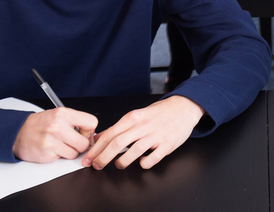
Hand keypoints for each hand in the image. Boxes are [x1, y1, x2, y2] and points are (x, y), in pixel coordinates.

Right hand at [13, 108, 97, 162]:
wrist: (18, 133)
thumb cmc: (40, 124)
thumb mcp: (58, 115)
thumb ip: (75, 121)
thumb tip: (91, 133)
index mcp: (63, 114)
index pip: (91, 122)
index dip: (89, 130)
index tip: (83, 132)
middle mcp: (58, 127)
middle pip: (85, 143)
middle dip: (81, 144)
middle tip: (73, 141)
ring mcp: (52, 141)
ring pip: (75, 153)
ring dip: (70, 151)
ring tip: (60, 144)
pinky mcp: (47, 154)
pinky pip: (63, 158)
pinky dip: (60, 155)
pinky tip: (52, 149)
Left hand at [82, 95, 204, 169]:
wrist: (185, 107)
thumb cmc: (160, 112)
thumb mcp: (138, 114)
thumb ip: (120, 127)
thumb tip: (100, 137)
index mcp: (134, 117)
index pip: (109, 134)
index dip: (96, 148)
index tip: (88, 158)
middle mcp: (143, 126)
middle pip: (117, 144)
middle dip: (103, 158)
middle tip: (96, 166)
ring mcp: (156, 135)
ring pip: (133, 152)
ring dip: (121, 162)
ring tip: (119, 165)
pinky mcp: (167, 145)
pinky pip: (152, 159)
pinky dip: (144, 163)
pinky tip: (142, 162)